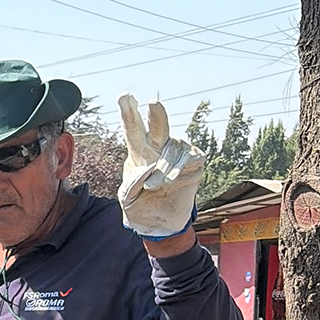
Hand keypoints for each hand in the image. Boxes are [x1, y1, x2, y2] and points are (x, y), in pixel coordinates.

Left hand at [117, 95, 206, 238]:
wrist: (161, 222)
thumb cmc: (140, 206)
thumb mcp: (127, 198)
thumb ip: (131, 184)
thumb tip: (148, 169)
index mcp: (139, 153)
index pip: (133, 130)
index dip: (129, 114)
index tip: (125, 96)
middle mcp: (159, 148)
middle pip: (157, 127)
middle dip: (155, 114)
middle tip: (151, 103)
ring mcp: (177, 153)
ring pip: (171, 151)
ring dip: (162, 169)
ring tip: (154, 186)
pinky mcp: (194, 160)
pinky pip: (187, 158)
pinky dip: (177, 169)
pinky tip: (171, 179)